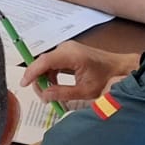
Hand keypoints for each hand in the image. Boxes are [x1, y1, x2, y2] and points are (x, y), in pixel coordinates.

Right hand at [22, 40, 137, 103]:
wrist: (120, 68)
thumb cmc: (106, 78)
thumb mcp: (84, 90)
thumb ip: (62, 93)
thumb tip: (44, 96)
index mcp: (71, 55)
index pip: (44, 62)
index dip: (31, 73)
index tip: (24, 84)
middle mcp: (66, 48)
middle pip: (43, 63)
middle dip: (39, 80)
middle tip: (43, 96)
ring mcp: (67, 49)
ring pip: (46, 64)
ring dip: (45, 78)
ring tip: (50, 94)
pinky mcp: (68, 52)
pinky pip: (53, 63)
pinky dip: (51, 74)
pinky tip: (55, 85)